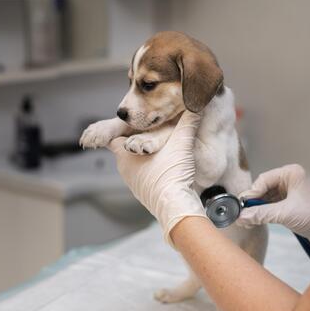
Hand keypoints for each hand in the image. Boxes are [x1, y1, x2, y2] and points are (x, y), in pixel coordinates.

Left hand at [107, 111, 205, 245]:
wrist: (176, 208)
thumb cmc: (172, 176)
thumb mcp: (182, 143)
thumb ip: (188, 121)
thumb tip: (197, 103)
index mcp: (125, 155)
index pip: (112, 136)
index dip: (121, 128)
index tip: (131, 122)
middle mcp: (126, 170)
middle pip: (126, 149)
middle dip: (137, 139)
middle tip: (151, 130)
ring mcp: (134, 184)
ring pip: (135, 164)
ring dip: (145, 156)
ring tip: (161, 147)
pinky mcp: (146, 194)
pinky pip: (145, 177)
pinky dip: (152, 170)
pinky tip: (166, 166)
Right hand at [236, 164, 309, 248]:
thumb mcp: (284, 214)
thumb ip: (261, 214)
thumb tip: (241, 216)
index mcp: (291, 173)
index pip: (264, 180)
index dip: (252, 193)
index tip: (241, 206)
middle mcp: (290, 179)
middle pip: (263, 188)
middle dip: (253, 202)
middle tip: (241, 214)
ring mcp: (290, 191)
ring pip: (266, 197)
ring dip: (257, 208)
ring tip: (246, 220)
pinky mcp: (290, 202)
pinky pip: (271, 204)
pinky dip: (263, 212)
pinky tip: (255, 220)